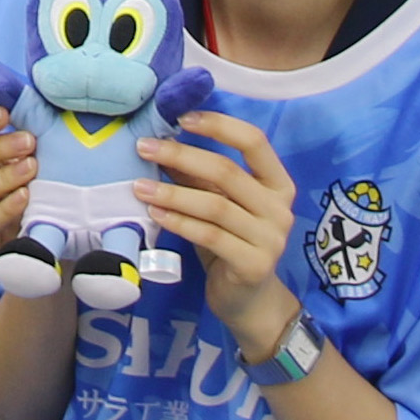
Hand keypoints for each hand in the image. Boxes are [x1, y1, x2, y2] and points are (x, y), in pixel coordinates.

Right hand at [0, 105, 37, 263]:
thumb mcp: (29, 162)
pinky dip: (5, 210)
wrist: (37, 241)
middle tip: (29, 141)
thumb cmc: (33, 192)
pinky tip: (25, 198)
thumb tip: (34, 99)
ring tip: (31, 168)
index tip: (7, 112)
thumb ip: (28, 135)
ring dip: (2, 178)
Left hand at [135, 110, 301, 353]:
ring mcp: (271, 238)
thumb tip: (160, 143)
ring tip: (139, 186)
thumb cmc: (231, 242)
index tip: (181, 118)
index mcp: (278, 183)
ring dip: (173, 193)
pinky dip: (180, 223)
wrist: (248, 301)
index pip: (254, 141)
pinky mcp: (254, 264)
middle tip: (144, 148)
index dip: (219, 125)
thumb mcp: (219, 205)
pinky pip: (210, 236)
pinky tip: (155, 215)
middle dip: (181, 156)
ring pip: (215, 206)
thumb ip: (200, 179)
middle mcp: (280, 208)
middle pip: (227, 172)